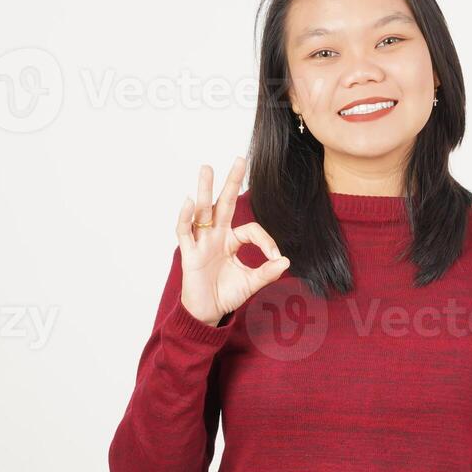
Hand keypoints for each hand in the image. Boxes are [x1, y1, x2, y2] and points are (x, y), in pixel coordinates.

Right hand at [175, 155, 288, 327]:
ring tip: (206, 168)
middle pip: (224, 204)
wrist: (207, 313)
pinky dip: (185, 217)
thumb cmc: (226, 295)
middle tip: (239, 158)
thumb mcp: (251, 283)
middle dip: (231, 182)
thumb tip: (286, 261)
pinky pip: (185, 232)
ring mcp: (202, 243)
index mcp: (231, 241)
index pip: (250, 230)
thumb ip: (267, 272)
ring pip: (203, 211)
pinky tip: (189, 201)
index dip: (265, 240)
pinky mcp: (189, 254)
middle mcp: (216, 236)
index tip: (275, 257)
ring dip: (204, 190)